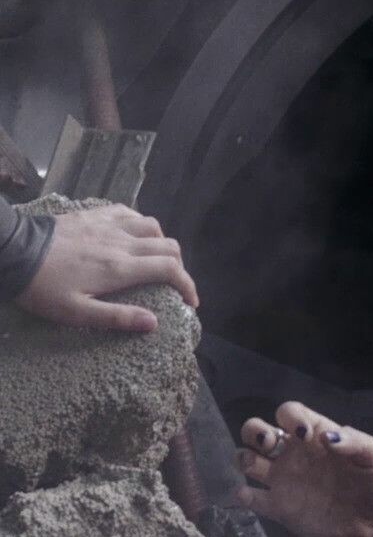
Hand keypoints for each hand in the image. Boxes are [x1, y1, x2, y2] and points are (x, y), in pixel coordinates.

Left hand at [15, 204, 199, 330]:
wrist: (12, 251)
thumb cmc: (42, 287)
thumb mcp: (75, 312)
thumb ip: (117, 317)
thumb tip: (154, 323)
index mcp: (121, 268)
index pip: (170, 270)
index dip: (188, 285)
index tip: (191, 301)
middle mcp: (122, 243)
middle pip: (169, 246)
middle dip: (179, 266)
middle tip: (172, 283)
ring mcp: (108, 225)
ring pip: (153, 226)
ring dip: (162, 243)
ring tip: (155, 258)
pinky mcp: (93, 214)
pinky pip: (129, 213)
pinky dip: (140, 224)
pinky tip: (133, 234)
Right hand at [235, 401, 372, 536]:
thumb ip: (356, 442)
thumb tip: (327, 436)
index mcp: (316, 435)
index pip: (289, 412)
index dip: (289, 416)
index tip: (303, 434)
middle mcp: (293, 453)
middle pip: (256, 430)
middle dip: (254, 431)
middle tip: (270, 445)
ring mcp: (283, 480)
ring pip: (247, 459)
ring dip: (243, 458)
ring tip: (258, 466)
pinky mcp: (279, 507)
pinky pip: (251, 498)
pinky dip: (243, 495)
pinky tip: (250, 496)